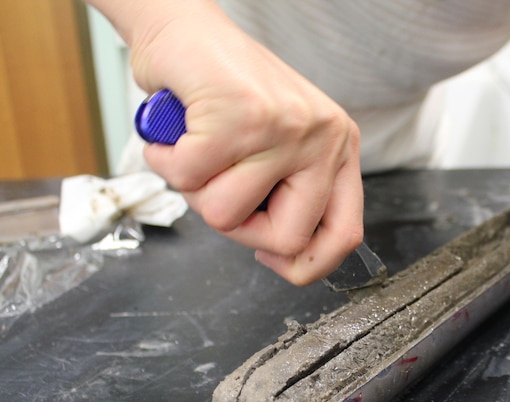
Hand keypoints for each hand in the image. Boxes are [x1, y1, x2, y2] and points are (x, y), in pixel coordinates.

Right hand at [88, 0, 363, 284]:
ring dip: (193, 189)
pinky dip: (165, 159)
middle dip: (237, 227)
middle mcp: (322, 138)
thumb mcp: (278, 149)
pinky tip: (175, 132)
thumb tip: (289, 260)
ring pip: (226, 214)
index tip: (269, 255)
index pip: (344, 235)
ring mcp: (285, 127)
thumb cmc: (224, 93)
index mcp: (338, 150)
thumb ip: (290, 196)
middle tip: (219, 187)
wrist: (184, 29)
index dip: (305, 264)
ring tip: (196, 148)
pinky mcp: (240, 115)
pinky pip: (187, 177)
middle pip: (286, 239)